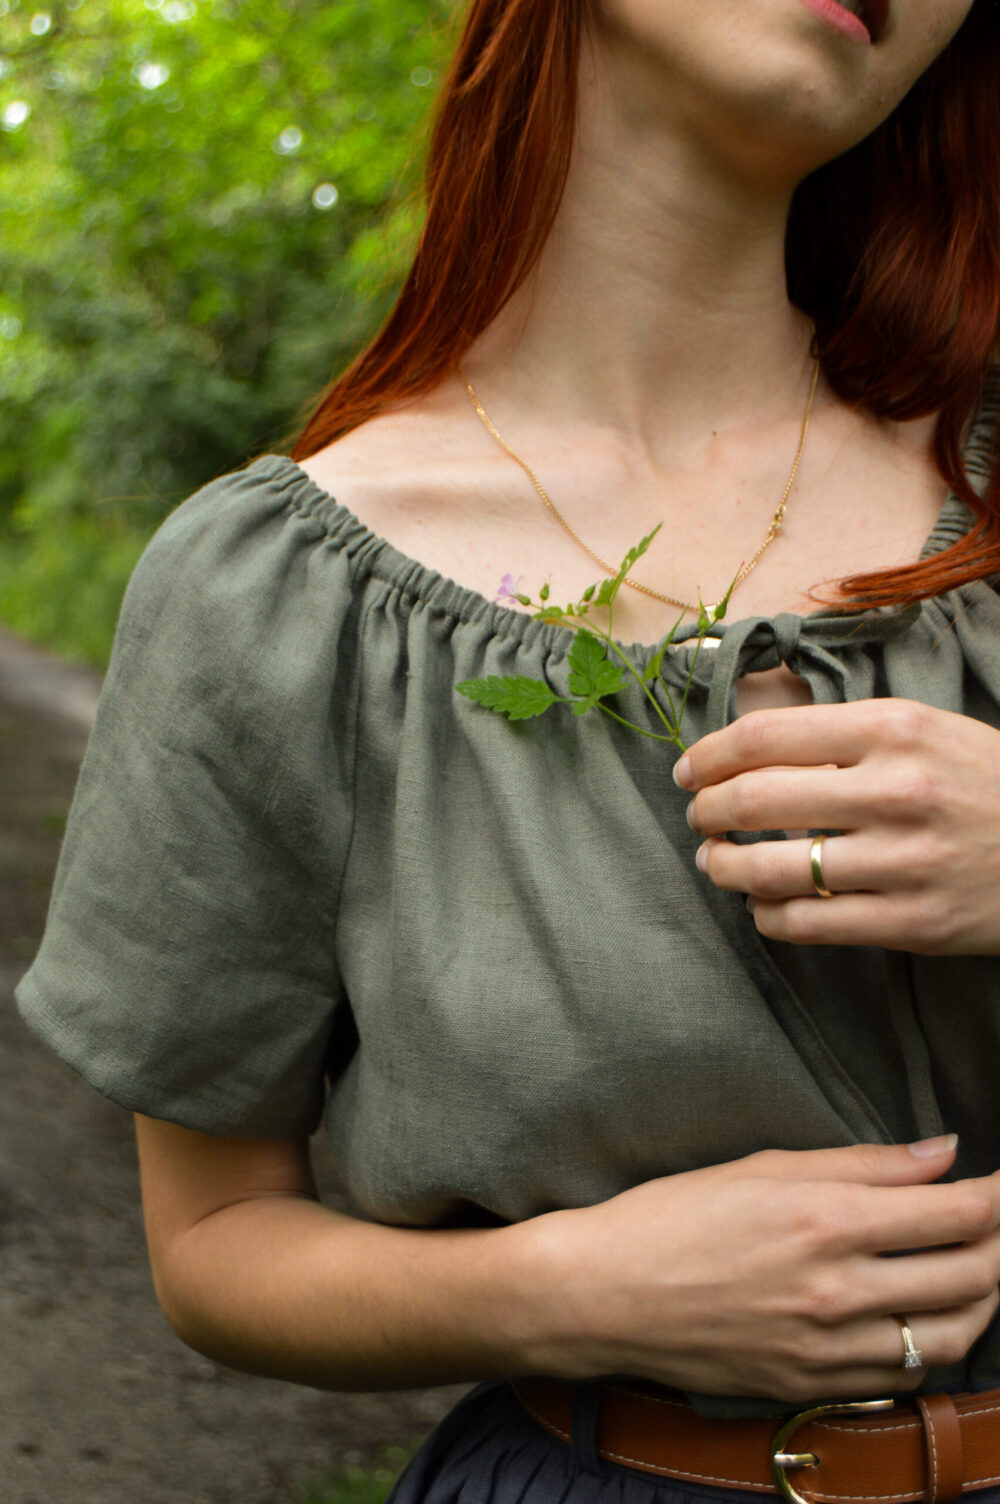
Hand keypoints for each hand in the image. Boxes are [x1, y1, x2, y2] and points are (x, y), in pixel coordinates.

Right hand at [524, 1137, 999, 1401]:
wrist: (604, 1295)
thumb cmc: (673, 1217)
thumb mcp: (763, 1168)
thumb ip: (863, 1163)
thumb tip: (943, 1151)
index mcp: (827, 1220)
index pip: (958, 1211)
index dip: (999, 1192)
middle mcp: (838, 1290)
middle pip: (972, 1273)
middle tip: (997, 1216)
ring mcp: (829, 1348)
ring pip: (953, 1333)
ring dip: (984, 1297)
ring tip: (980, 1266)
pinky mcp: (814, 1385)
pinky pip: (906, 1375)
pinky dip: (937, 1344)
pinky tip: (930, 1316)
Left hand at [676, 699, 999, 952]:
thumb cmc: (985, 783)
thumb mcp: (926, 730)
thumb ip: (845, 735)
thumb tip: (746, 746)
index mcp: (894, 728)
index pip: (765, 736)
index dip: (709, 756)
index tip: (689, 771)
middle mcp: (896, 791)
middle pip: (754, 801)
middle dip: (706, 813)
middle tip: (698, 818)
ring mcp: (905, 861)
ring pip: (769, 871)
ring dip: (723, 868)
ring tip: (716, 863)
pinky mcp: (914, 924)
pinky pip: (806, 925)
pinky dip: (766, 916)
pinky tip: (763, 906)